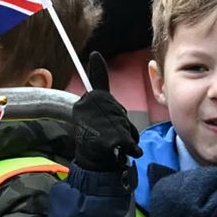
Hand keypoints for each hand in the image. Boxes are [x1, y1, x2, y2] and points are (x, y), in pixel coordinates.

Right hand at [69, 53, 141, 172]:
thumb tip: (95, 53)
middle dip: (122, 124)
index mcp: (86, 100)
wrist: (93, 163)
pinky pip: (127, 140)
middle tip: (113, 133)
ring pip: (125, 126)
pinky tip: (124, 151)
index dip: (111, 108)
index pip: (103, 94)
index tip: (102, 96)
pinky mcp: (105, 140)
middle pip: (119, 112)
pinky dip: (130, 148)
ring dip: (127, 137)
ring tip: (116, 143)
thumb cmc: (98, 132)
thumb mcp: (98, 102)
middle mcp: (87, 110)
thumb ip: (98, 79)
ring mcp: (95, 125)